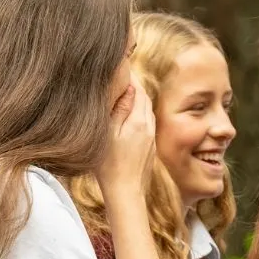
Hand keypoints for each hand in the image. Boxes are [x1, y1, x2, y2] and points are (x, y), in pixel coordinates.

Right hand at [95, 71, 155, 197]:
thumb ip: (119, 110)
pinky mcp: (149, 146)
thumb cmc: (110, 166)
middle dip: (134, 85)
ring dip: (136, 99)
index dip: (128, 76)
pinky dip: (137, 113)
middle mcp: (148, 125)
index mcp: (138, 120)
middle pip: (144, 97)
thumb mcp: (108, 135)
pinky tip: (127, 116)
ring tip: (122, 92)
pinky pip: (145, 122)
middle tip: (119, 74)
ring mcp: (150, 136)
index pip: (137, 89)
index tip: (118, 66)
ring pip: (146, 110)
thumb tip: (127, 88)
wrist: (126, 192)